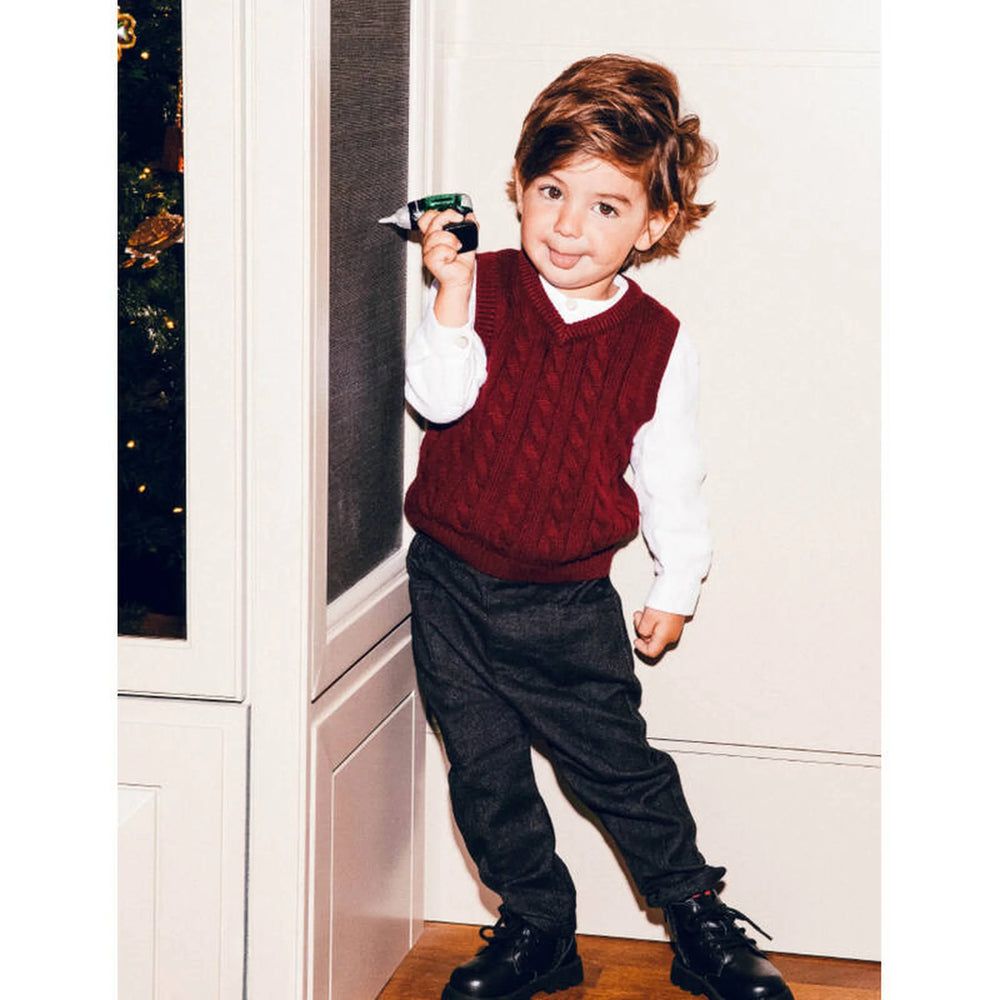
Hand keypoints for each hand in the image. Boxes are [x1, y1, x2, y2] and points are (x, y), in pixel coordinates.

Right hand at [419, 209, 476, 325]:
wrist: (460, 279)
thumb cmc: (460, 263)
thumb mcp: (468, 240)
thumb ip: (470, 226)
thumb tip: (471, 216)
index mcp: (435, 234)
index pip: (428, 216)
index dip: (439, 212)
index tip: (455, 216)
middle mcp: (429, 241)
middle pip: (432, 220)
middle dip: (448, 219)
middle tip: (458, 227)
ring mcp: (428, 251)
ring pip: (436, 235)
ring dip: (452, 240)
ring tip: (457, 248)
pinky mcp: (430, 261)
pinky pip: (440, 250)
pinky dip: (450, 252)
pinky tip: (452, 257)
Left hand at [633, 607, 685, 658]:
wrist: (679, 590)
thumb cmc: (666, 602)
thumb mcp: (648, 618)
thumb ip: (642, 630)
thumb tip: (642, 634)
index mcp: (665, 637)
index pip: (651, 652)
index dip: (641, 648)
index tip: (635, 641)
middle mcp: (671, 636)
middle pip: (652, 641)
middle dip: (642, 630)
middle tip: (638, 616)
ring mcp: (673, 629)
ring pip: (655, 632)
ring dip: (646, 623)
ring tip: (645, 611)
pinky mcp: (674, 623)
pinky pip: (660, 626)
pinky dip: (653, 621)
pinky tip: (652, 611)